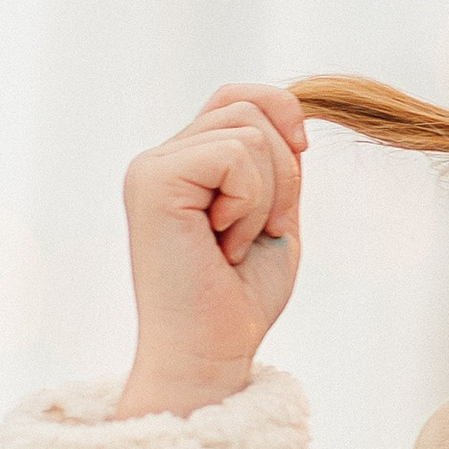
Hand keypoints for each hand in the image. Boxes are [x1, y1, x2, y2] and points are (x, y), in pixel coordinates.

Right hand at [114, 83, 307, 414]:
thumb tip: (295, 107)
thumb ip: (277, 158)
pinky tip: (223, 244)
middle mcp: (160, 158)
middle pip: (250, 107)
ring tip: (235, 244)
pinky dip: (250, 204)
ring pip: (249, 130)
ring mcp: (151, 167)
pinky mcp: (152, 180)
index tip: (297, 167)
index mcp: (184, 163)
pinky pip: (235, 155)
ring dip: (267, 195)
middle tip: (259, 233)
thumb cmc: (241, 296)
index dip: (281, 115)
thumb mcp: (275, 211)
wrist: (211, 352)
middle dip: (283, 172)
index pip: (239, 96)